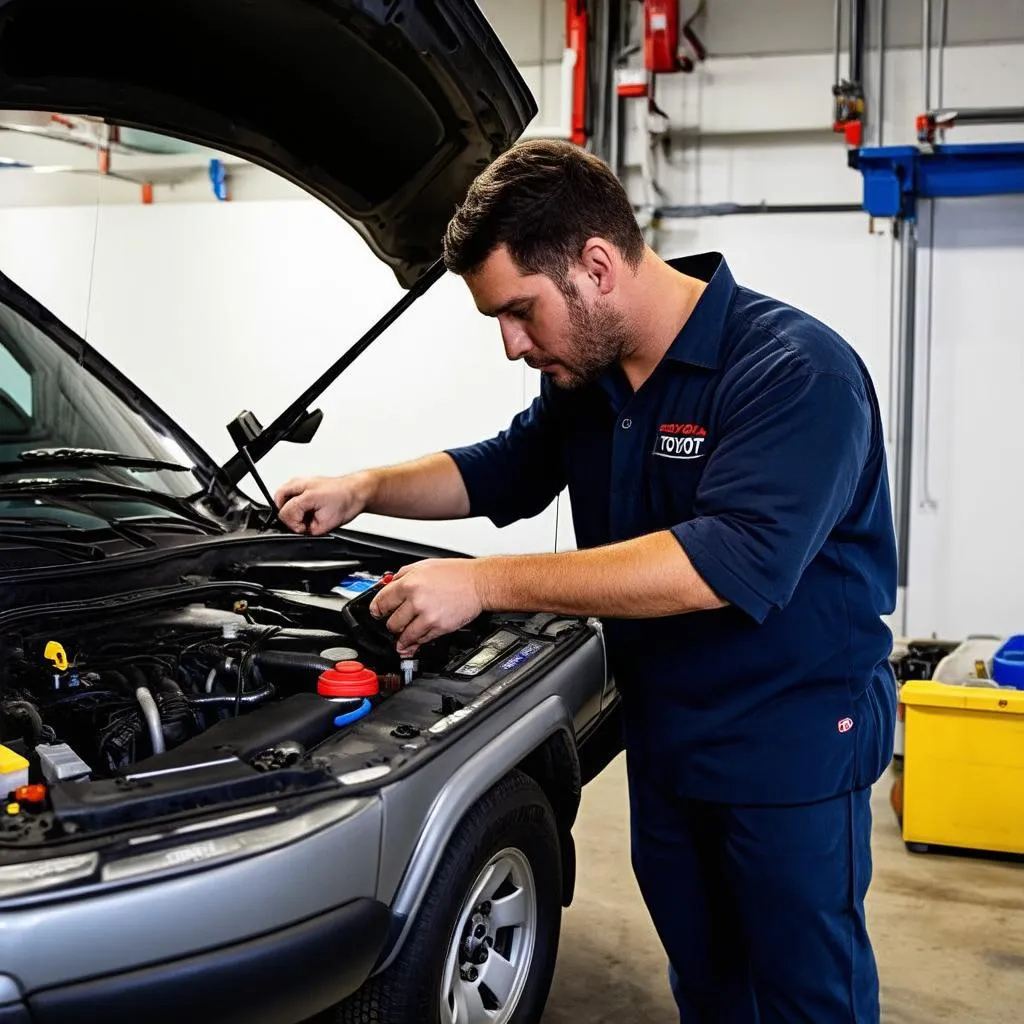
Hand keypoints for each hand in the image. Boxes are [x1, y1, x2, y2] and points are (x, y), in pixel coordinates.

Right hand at [273, 473, 369, 535]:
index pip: (285, 514)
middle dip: (290, 516)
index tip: (305, 528)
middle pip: (280, 504)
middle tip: (303, 522)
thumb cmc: (346, 502)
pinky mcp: (303, 482)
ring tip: (306, 514)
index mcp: (306, 495)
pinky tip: (307, 507)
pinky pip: (290, 493)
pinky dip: (295, 502)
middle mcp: (300, 485)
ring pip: (282, 496)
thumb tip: (300, 531)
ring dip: (291, 508)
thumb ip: (309, 530)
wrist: (357, 491)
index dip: (295, 525)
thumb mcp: (326, 524)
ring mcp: (301, 481)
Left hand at [369, 559, 483, 655]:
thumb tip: (388, 586)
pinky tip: (414, 641)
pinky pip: (421, 640)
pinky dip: (416, 642)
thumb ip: (403, 575)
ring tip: (401, 637)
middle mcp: (417, 601)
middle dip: (392, 624)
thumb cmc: (455, 573)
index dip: (377, 609)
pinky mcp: (439, 627)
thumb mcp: (424, 566)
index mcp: (410, 583)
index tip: (377, 613)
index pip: (382, 602)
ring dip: (402, 637)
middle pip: (392, 622)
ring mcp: (428, 616)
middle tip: (394, 622)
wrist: (478, 583)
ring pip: (404, 635)